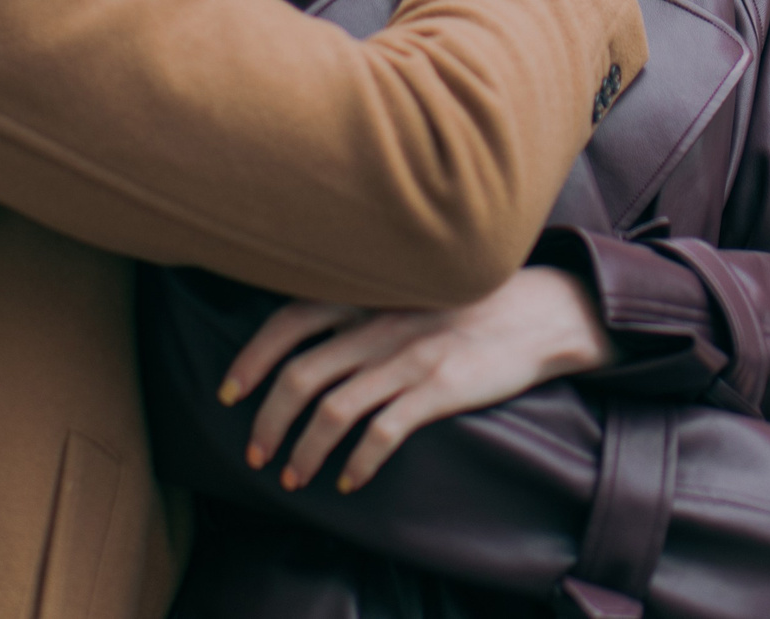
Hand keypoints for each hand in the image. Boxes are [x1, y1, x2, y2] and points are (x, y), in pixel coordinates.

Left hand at [219, 267, 616, 493]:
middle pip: (300, 373)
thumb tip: (309, 338)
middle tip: (255, 452)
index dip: (252, 358)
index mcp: (367, 294)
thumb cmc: (467, 304)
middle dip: (267, 419)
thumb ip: (362, 305)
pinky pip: (383, 432)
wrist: (539, 312)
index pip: (288, 321)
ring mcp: (408, 356)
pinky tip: (348, 480)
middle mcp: (379, 322)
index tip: (230, 392)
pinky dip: (357, 462)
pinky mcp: (438, 388)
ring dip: (304, 450)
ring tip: (294, 477)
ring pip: (333, 410)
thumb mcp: (407, 290)